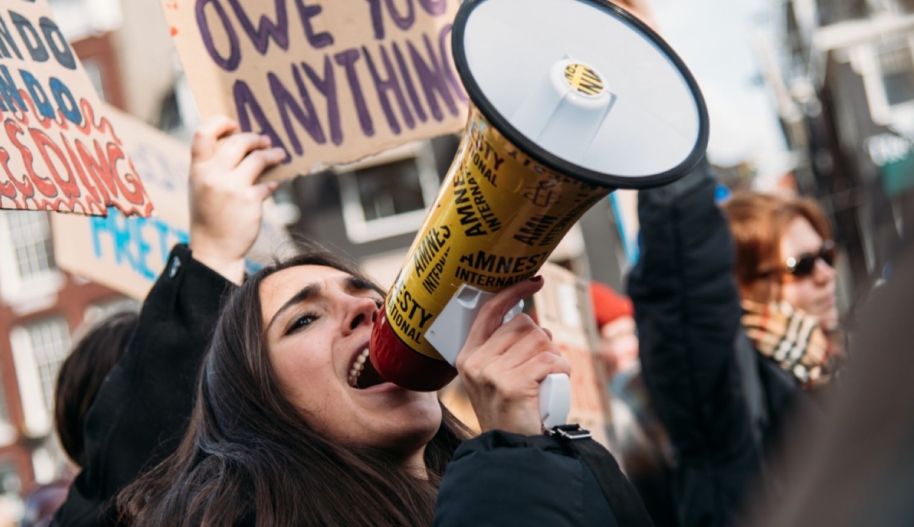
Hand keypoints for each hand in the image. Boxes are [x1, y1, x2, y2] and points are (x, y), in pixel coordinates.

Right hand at [188, 116, 285, 283]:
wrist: (213, 250)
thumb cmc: (209, 217)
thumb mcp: (201, 188)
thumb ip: (213, 167)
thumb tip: (240, 145)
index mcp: (196, 170)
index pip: (202, 134)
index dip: (219, 122)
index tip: (234, 123)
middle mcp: (212, 175)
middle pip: (237, 142)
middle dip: (255, 138)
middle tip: (265, 140)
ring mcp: (231, 187)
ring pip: (257, 159)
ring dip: (271, 155)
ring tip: (279, 155)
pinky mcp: (249, 200)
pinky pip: (267, 183)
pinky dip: (272, 182)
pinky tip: (274, 183)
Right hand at [456, 278, 570, 435]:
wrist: (513, 451)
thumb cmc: (512, 413)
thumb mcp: (497, 378)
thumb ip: (506, 350)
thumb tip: (535, 323)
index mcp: (468, 357)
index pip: (489, 311)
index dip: (512, 292)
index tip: (533, 280)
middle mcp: (475, 362)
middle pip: (523, 324)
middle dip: (543, 340)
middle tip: (543, 366)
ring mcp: (491, 373)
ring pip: (540, 340)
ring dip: (554, 356)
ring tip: (547, 379)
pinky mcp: (512, 384)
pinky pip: (549, 359)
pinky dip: (562, 368)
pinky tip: (556, 382)